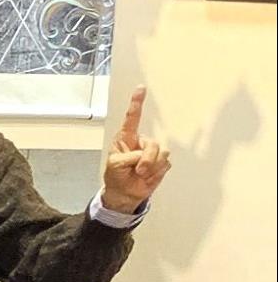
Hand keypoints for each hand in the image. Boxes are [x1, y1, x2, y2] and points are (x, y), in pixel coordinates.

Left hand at [101, 86, 170, 213]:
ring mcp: (152, 152)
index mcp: (126, 138)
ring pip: (162, 154)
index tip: (140, 88)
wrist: (124, 193)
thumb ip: (130, 157)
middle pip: (153, 144)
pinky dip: (156, 173)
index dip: (137, 103)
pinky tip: (147, 176)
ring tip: (140, 174)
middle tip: (138, 171)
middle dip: (147, 159)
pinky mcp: (161, 162)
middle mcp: (141, 142)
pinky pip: (165, 164)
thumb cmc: (116, 175)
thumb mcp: (115, 165)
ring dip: (151, 167)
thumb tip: (144, 156)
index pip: (132, 117)